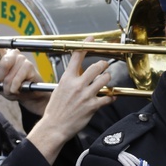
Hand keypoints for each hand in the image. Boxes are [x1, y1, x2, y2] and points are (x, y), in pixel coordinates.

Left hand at [0, 30, 49, 115]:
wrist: (29, 95)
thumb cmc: (14, 86)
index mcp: (5, 55)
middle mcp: (14, 54)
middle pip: (4, 62)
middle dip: (2, 77)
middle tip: (4, 83)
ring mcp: (23, 60)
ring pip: (10, 75)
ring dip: (9, 86)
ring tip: (13, 88)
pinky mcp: (30, 67)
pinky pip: (17, 79)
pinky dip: (15, 87)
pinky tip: (17, 89)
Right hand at [25, 40, 113, 163]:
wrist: (54, 126)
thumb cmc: (56, 110)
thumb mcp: (59, 89)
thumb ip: (70, 80)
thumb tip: (78, 74)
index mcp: (67, 79)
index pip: (77, 57)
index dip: (85, 45)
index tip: (91, 39)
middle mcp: (77, 85)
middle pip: (96, 67)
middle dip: (103, 65)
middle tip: (105, 65)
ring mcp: (85, 95)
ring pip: (104, 80)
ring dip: (107, 79)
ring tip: (106, 80)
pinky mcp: (92, 106)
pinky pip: (108, 98)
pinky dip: (111, 97)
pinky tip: (111, 97)